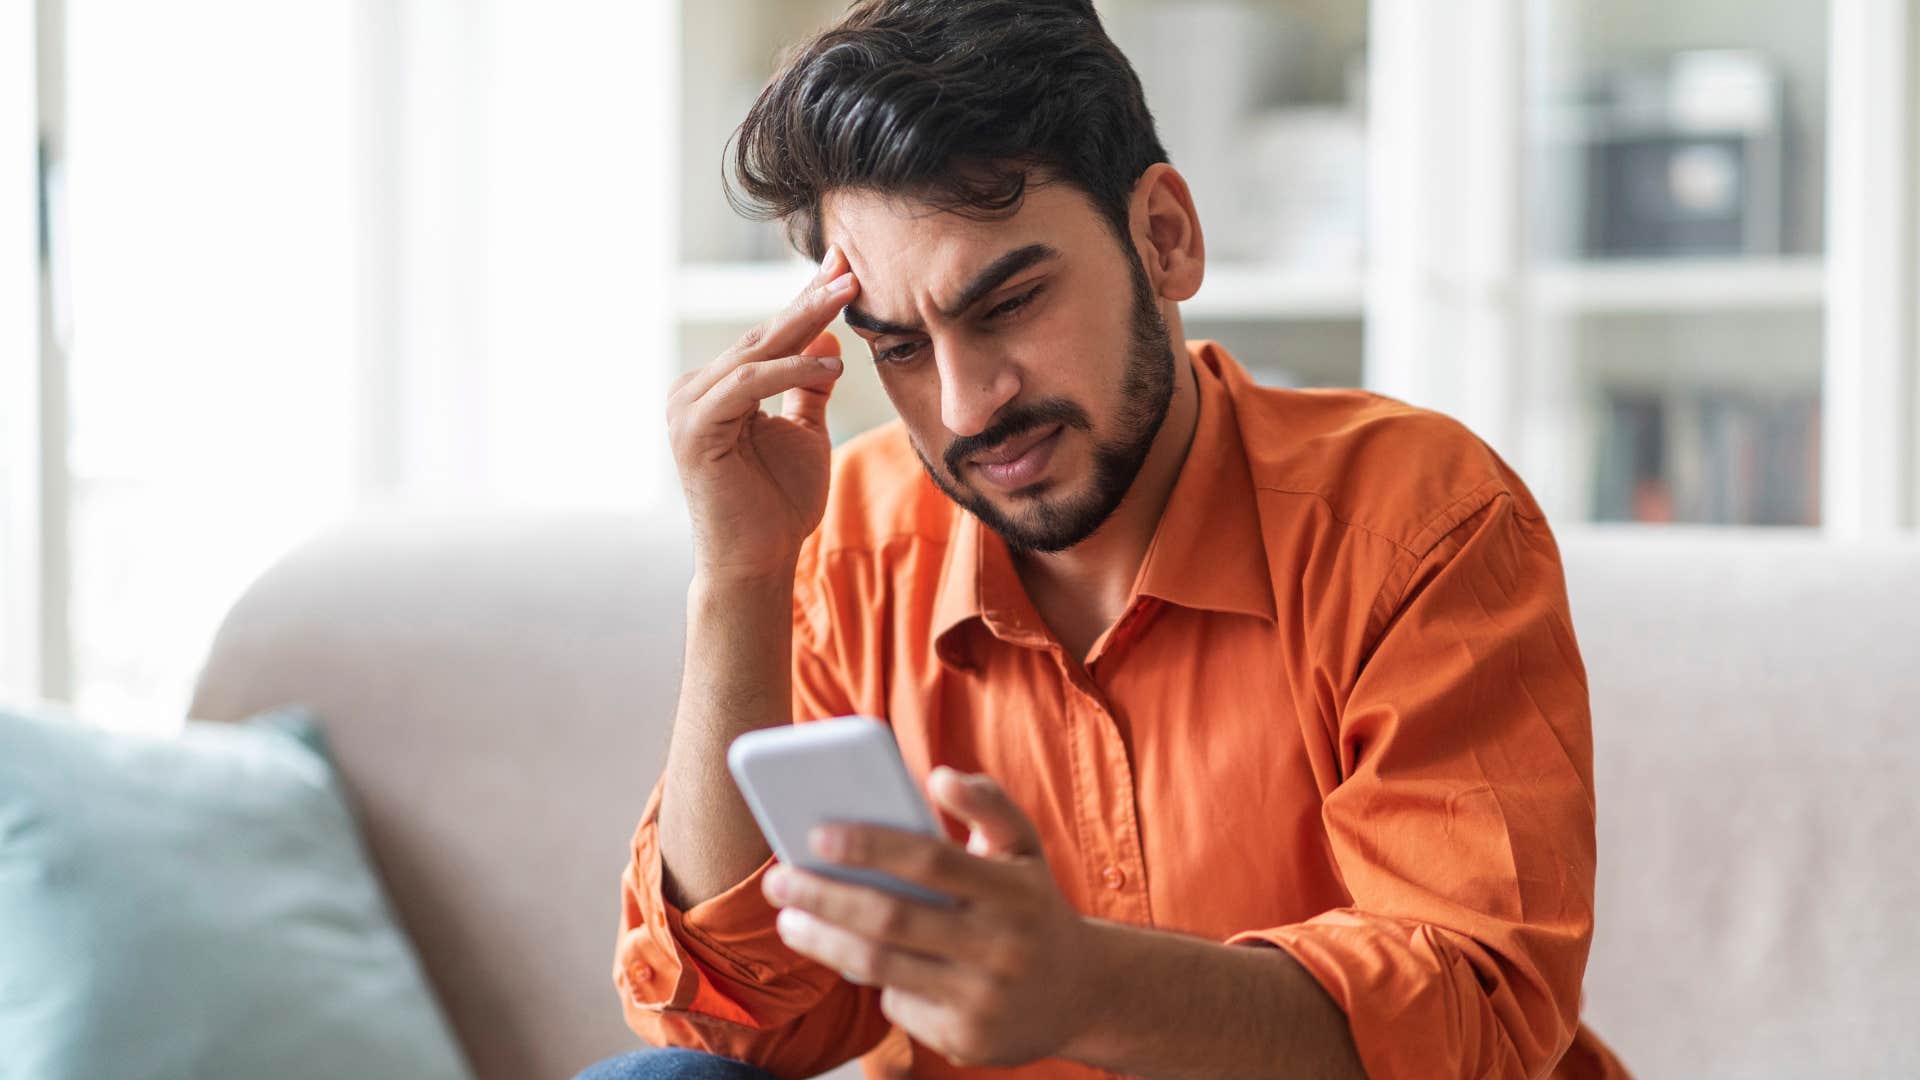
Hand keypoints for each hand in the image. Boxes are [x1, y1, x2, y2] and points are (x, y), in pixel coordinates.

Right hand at [668, 245, 859, 583]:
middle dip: (808, 298)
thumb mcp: (804, 434)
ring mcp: (686, 408)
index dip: (806, 303)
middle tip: (849, 265)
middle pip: (761, 336)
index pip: (767, 338)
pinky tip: (830, 364)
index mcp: (715, 389)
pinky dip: (789, 371)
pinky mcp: (693, 429)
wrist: (757, 563)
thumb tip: (827, 337)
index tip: (845, 269)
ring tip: (849, 295)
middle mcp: (692, 391)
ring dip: (804, 321)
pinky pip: (748, 385)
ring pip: (755, 353)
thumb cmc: (779, 506)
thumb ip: (807, 387)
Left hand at [762, 767, 1099, 1068]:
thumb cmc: (1032, 905)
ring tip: (790, 920)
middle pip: (892, 920)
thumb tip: (940, 776)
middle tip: (778, 881)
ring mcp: (985, 1000)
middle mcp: (1003, 948)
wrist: (1082, 993)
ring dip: (824, 943)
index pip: (931, 862)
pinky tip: (856, 959)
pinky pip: (899, 1005)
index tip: (816, 834)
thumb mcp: (1025, 849)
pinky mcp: (968, 1042)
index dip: (870, 846)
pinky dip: (874, 979)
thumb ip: (988, 803)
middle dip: (825, 898)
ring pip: (882, 968)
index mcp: (1015, 891)